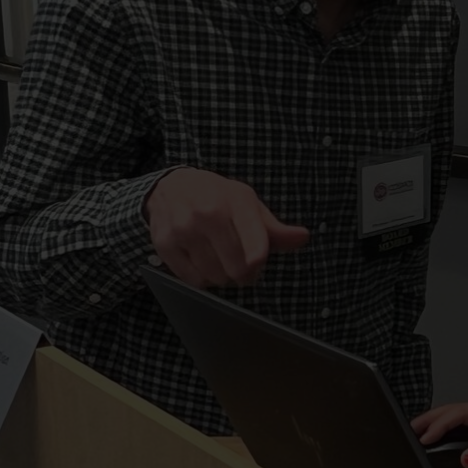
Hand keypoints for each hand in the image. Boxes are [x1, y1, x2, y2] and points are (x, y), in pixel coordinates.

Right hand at [144, 168, 308, 287]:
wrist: (171, 187)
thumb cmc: (217, 197)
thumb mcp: (249, 204)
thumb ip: (276, 228)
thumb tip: (303, 237)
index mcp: (236, 202)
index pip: (256, 245)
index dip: (259, 262)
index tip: (257, 263)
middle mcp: (207, 215)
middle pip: (237, 268)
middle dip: (245, 274)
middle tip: (243, 267)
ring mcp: (183, 230)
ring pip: (215, 277)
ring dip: (224, 277)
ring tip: (223, 263)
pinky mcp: (165, 245)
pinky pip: (193, 280)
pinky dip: (203, 279)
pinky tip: (205, 264)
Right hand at [411, 402, 467, 467]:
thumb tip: (466, 458)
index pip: (460, 414)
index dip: (440, 424)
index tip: (425, 438)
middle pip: (452, 411)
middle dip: (429, 420)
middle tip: (408, 431)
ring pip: (454, 416)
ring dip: (434, 423)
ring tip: (414, 433)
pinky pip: (460, 424)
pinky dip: (444, 428)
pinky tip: (434, 436)